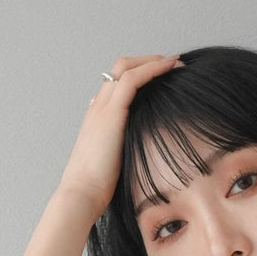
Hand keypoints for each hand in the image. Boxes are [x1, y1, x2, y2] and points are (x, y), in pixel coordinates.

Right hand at [58, 53, 184, 219]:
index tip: (160, 76)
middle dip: (146, 61)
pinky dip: (152, 69)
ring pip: (125, 67)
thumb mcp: (113, 164)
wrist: (81, 195)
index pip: (116, 84)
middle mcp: (97, 107)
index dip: (138, 74)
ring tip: (175, 62)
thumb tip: (140, 155)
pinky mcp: (111, 114)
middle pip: (120, 68)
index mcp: (97, 118)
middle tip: (171, 63)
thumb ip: (123, 152)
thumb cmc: (97, 189)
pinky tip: (169, 67)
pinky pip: (133, 80)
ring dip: (152, 60)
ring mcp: (102, 108)